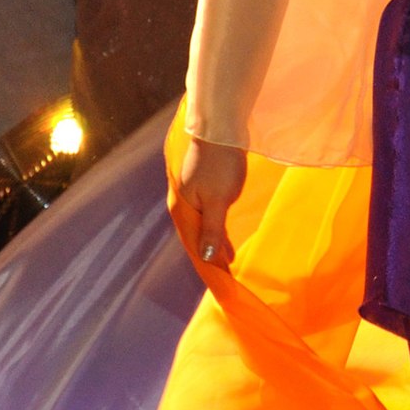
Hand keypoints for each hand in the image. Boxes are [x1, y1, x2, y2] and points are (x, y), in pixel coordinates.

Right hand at [176, 137, 245, 271]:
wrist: (221, 128)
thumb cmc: (220, 164)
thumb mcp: (218, 200)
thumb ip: (213, 229)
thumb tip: (207, 258)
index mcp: (181, 208)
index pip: (192, 244)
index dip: (205, 262)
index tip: (218, 280)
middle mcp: (182, 203)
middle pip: (196, 236)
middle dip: (209, 255)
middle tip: (226, 275)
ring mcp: (192, 193)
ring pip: (203, 225)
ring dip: (214, 242)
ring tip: (228, 261)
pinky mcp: (204, 185)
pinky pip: (209, 214)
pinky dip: (216, 228)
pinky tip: (225, 237)